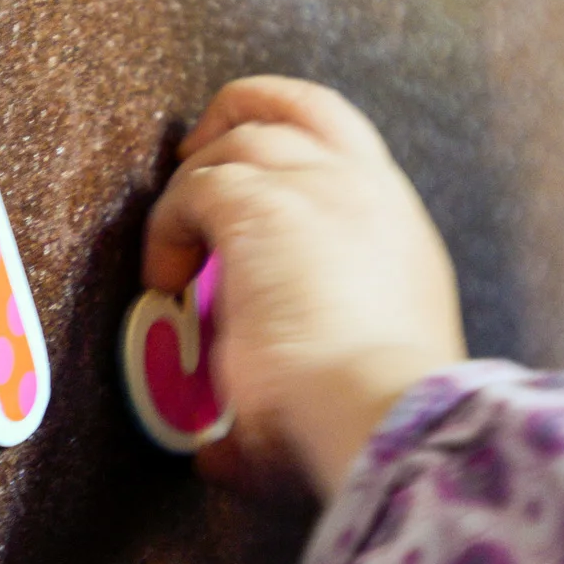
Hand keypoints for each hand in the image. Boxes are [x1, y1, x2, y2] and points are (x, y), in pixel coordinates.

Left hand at [143, 76, 465, 500]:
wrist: (380, 416)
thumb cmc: (367, 423)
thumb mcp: (343, 391)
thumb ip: (285, 403)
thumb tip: (217, 457)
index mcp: (399, 235)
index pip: (347, 157)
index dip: (291, 162)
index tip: (249, 198)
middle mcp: (368, 193)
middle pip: (304, 105)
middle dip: (241, 116)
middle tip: (193, 163)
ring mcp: (317, 188)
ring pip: (244, 134)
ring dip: (198, 181)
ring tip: (173, 244)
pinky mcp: (258, 205)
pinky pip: (194, 187)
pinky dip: (169, 226)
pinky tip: (164, 278)